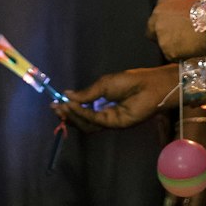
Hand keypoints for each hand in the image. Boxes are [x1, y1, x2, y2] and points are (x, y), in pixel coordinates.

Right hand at [56, 66, 177, 131]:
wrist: (149, 85)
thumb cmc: (130, 81)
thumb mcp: (103, 84)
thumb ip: (86, 93)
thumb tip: (67, 95)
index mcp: (103, 103)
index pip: (83, 110)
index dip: (69, 108)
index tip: (56, 102)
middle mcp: (105, 114)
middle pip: (82, 120)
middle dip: (68, 115)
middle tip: (55, 108)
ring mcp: (110, 120)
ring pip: (86, 124)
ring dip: (73, 116)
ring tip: (61, 107)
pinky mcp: (115, 124)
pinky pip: (95, 121)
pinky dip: (82, 115)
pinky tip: (73, 106)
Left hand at [147, 0, 205, 60]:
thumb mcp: (191, 1)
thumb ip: (179, 9)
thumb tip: (180, 19)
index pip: (157, 14)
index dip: (164, 23)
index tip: (173, 27)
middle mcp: (157, 14)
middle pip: (152, 30)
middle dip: (162, 36)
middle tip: (177, 40)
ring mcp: (161, 33)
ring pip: (163, 44)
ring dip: (173, 46)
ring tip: (190, 44)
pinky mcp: (167, 49)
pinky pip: (171, 55)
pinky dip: (180, 55)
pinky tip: (192, 49)